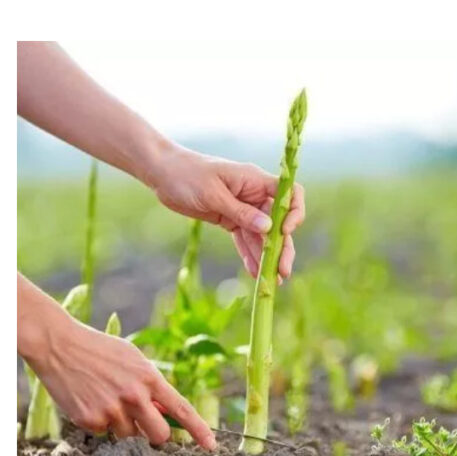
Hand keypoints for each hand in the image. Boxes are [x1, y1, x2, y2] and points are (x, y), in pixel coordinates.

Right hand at [25, 309, 216, 450]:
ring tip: (107, 398)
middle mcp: (134, 397)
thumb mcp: (133, 360)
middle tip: (146, 425)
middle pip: (158, 435)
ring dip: (123, 425)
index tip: (212, 446)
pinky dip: (100, 422)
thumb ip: (151, 385)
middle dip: (156, 435)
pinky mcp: (90, 420)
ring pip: (129, 436)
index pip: (181, 410)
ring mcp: (111, 410)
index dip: (198, 430)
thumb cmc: (100, 351)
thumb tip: (163, 411)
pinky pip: (104, 433)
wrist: (59, 346)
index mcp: (149, 379)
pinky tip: (90, 400)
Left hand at [145, 145, 304, 279]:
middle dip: (282, 246)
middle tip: (283, 271)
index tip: (284, 231)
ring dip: (267, 257)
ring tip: (270, 280)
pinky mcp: (230, 220)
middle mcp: (254, 195)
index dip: (293, 213)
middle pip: (278, 222)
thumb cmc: (187, 175)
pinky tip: (254, 273)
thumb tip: (268, 228)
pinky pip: (245, 239)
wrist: (163, 173)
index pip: (289, 194)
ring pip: (263, 235)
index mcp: (255, 180)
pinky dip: (250, 255)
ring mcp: (244, 209)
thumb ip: (241, 212)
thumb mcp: (213, 194)